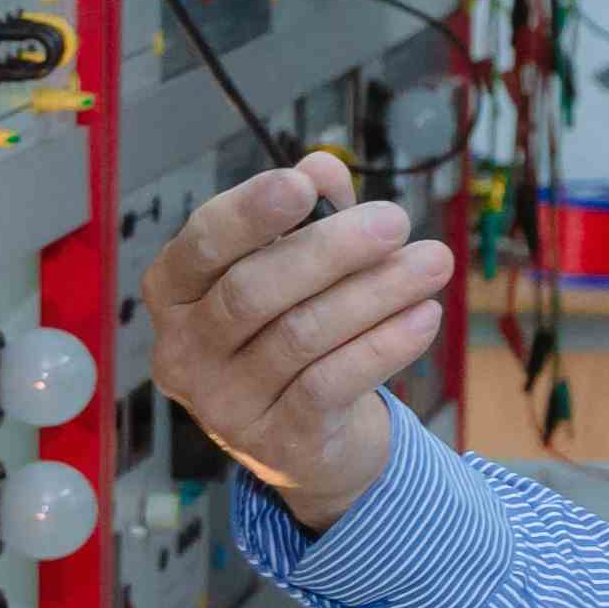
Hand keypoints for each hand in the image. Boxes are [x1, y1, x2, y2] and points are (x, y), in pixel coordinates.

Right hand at [137, 149, 452, 533]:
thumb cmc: (293, 328)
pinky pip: (332, 383)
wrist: (308, 440)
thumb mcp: (297, 266)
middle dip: (331, 249)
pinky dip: (384, 345)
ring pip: (301, 335)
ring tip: (433, 262)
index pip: (202, 244)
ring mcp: (224, 402)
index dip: (250, 212)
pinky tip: (423, 316)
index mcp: (175, 292)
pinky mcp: (275, 440)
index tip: (305, 185)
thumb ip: (309, 216)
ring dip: (376, 292)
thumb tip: (323, 167)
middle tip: (395, 221)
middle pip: (253, 289)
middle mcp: (184, 349)